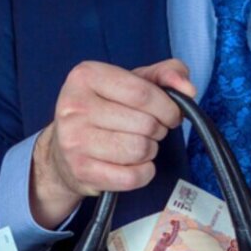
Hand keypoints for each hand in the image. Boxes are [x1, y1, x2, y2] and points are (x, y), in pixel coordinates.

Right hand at [30, 60, 195, 228]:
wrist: (61, 152)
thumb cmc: (103, 111)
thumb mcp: (131, 82)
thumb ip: (165, 74)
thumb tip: (188, 88)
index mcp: (85, 76)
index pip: (142, 93)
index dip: (168, 108)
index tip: (171, 115)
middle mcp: (74, 106)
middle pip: (144, 124)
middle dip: (158, 130)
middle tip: (150, 131)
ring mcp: (73, 140)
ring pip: (139, 150)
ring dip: (150, 151)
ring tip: (140, 146)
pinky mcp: (80, 170)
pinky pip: (132, 177)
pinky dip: (144, 173)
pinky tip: (135, 165)